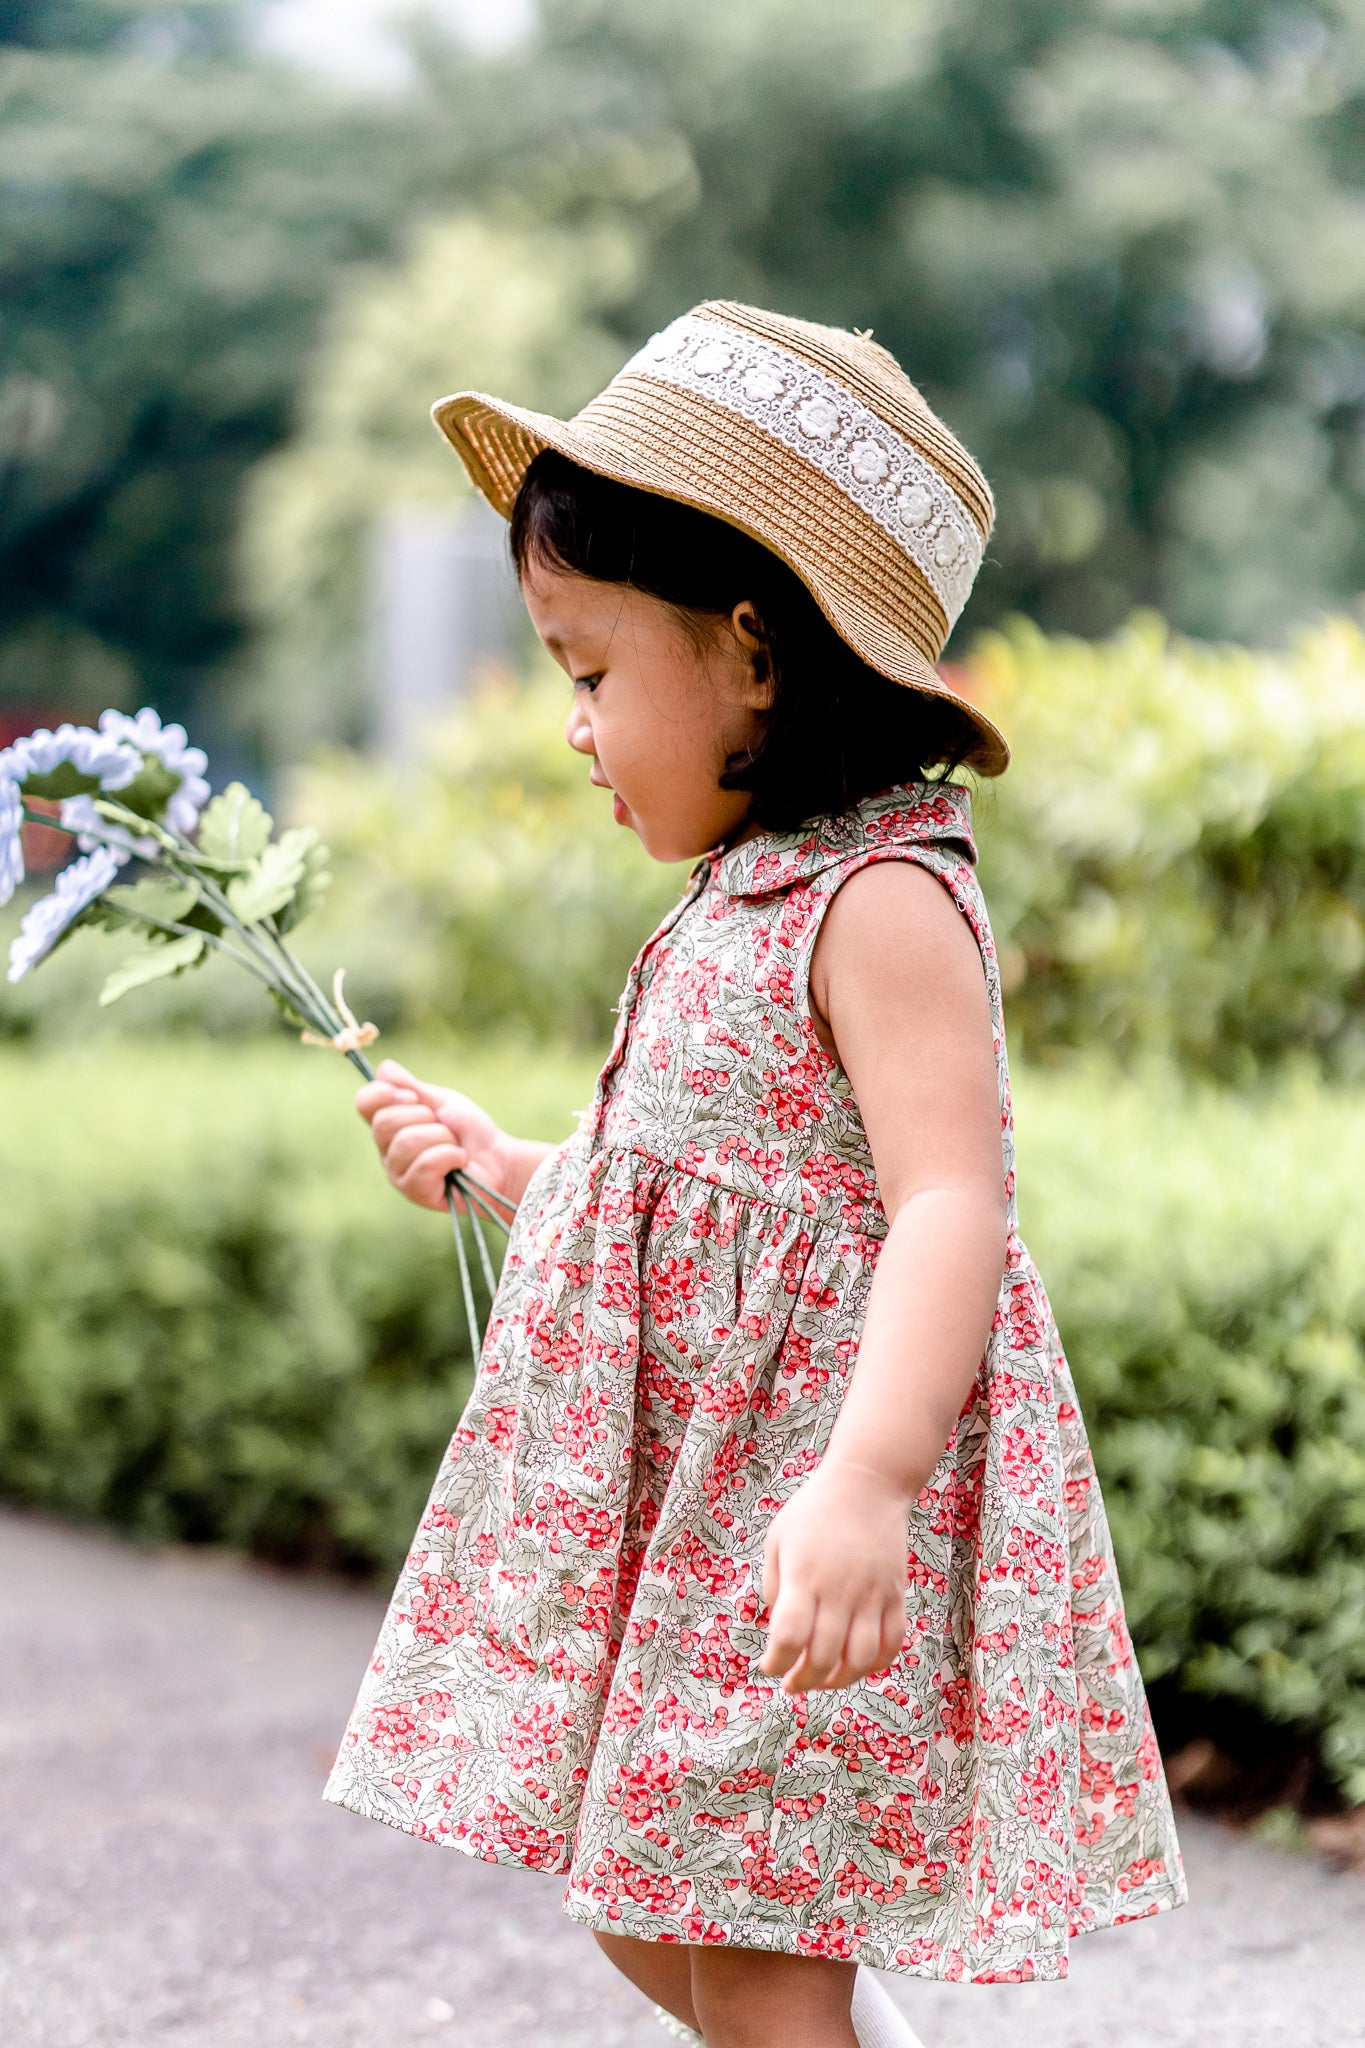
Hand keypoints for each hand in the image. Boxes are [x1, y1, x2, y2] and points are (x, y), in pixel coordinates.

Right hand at [356, 1058, 518, 1212]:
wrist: (499, 1159)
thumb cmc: (468, 1131)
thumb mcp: (442, 1101)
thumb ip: (412, 1087)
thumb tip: (384, 1068)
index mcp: (390, 1123)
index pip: (365, 1102)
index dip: (385, 1094)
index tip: (413, 1096)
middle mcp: (387, 1149)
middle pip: (384, 1122)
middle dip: (424, 1118)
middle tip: (444, 1127)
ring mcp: (398, 1172)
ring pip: (407, 1142)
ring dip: (442, 1138)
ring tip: (453, 1145)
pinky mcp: (414, 1192)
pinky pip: (424, 1164)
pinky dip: (449, 1156)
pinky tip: (458, 1161)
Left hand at [758, 1460, 908, 1692]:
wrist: (866, 1484)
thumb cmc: (813, 1511)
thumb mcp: (778, 1539)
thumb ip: (773, 1586)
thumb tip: (780, 1630)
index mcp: (804, 1576)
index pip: (789, 1636)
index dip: (775, 1662)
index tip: (768, 1666)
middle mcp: (839, 1590)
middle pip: (822, 1657)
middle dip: (803, 1680)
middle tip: (792, 1682)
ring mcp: (872, 1595)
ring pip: (860, 1660)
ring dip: (838, 1681)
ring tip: (822, 1680)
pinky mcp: (896, 1595)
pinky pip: (891, 1644)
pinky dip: (875, 1665)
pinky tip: (856, 1665)